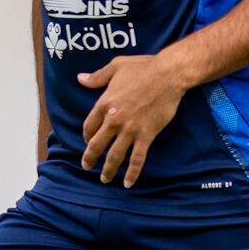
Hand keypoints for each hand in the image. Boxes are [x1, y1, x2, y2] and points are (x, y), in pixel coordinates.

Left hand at [76, 51, 188, 187]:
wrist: (168, 74)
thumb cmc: (143, 67)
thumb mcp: (116, 67)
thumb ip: (97, 77)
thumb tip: (80, 78)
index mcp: (104, 104)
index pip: (89, 126)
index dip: (87, 136)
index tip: (88, 141)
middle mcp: (114, 120)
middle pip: (97, 144)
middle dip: (90, 158)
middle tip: (87, 166)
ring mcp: (130, 129)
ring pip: (114, 155)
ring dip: (108, 169)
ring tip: (104, 179)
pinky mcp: (146, 135)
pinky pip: (137, 158)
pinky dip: (132, 172)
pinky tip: (128, 183)